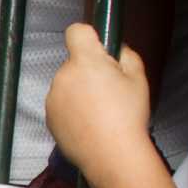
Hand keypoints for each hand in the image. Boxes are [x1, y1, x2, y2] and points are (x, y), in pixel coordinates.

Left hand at [44, 24, 151, 182]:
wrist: (112, 155)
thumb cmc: (127, 119)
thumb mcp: (138, 77)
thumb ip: (125, 54)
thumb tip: (115, 49)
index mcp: (85, 62)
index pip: (76, 31)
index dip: (88, 37)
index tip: (98, 47)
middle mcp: (64, 77)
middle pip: (73, 62)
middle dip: (88, 70)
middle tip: (108, 89)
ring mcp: (53, 97)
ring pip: (67, 84)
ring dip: (79, 90)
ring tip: (100, 110)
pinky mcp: (49, 117)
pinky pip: (61, 103)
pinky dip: (71, 109)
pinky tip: (89, 122)